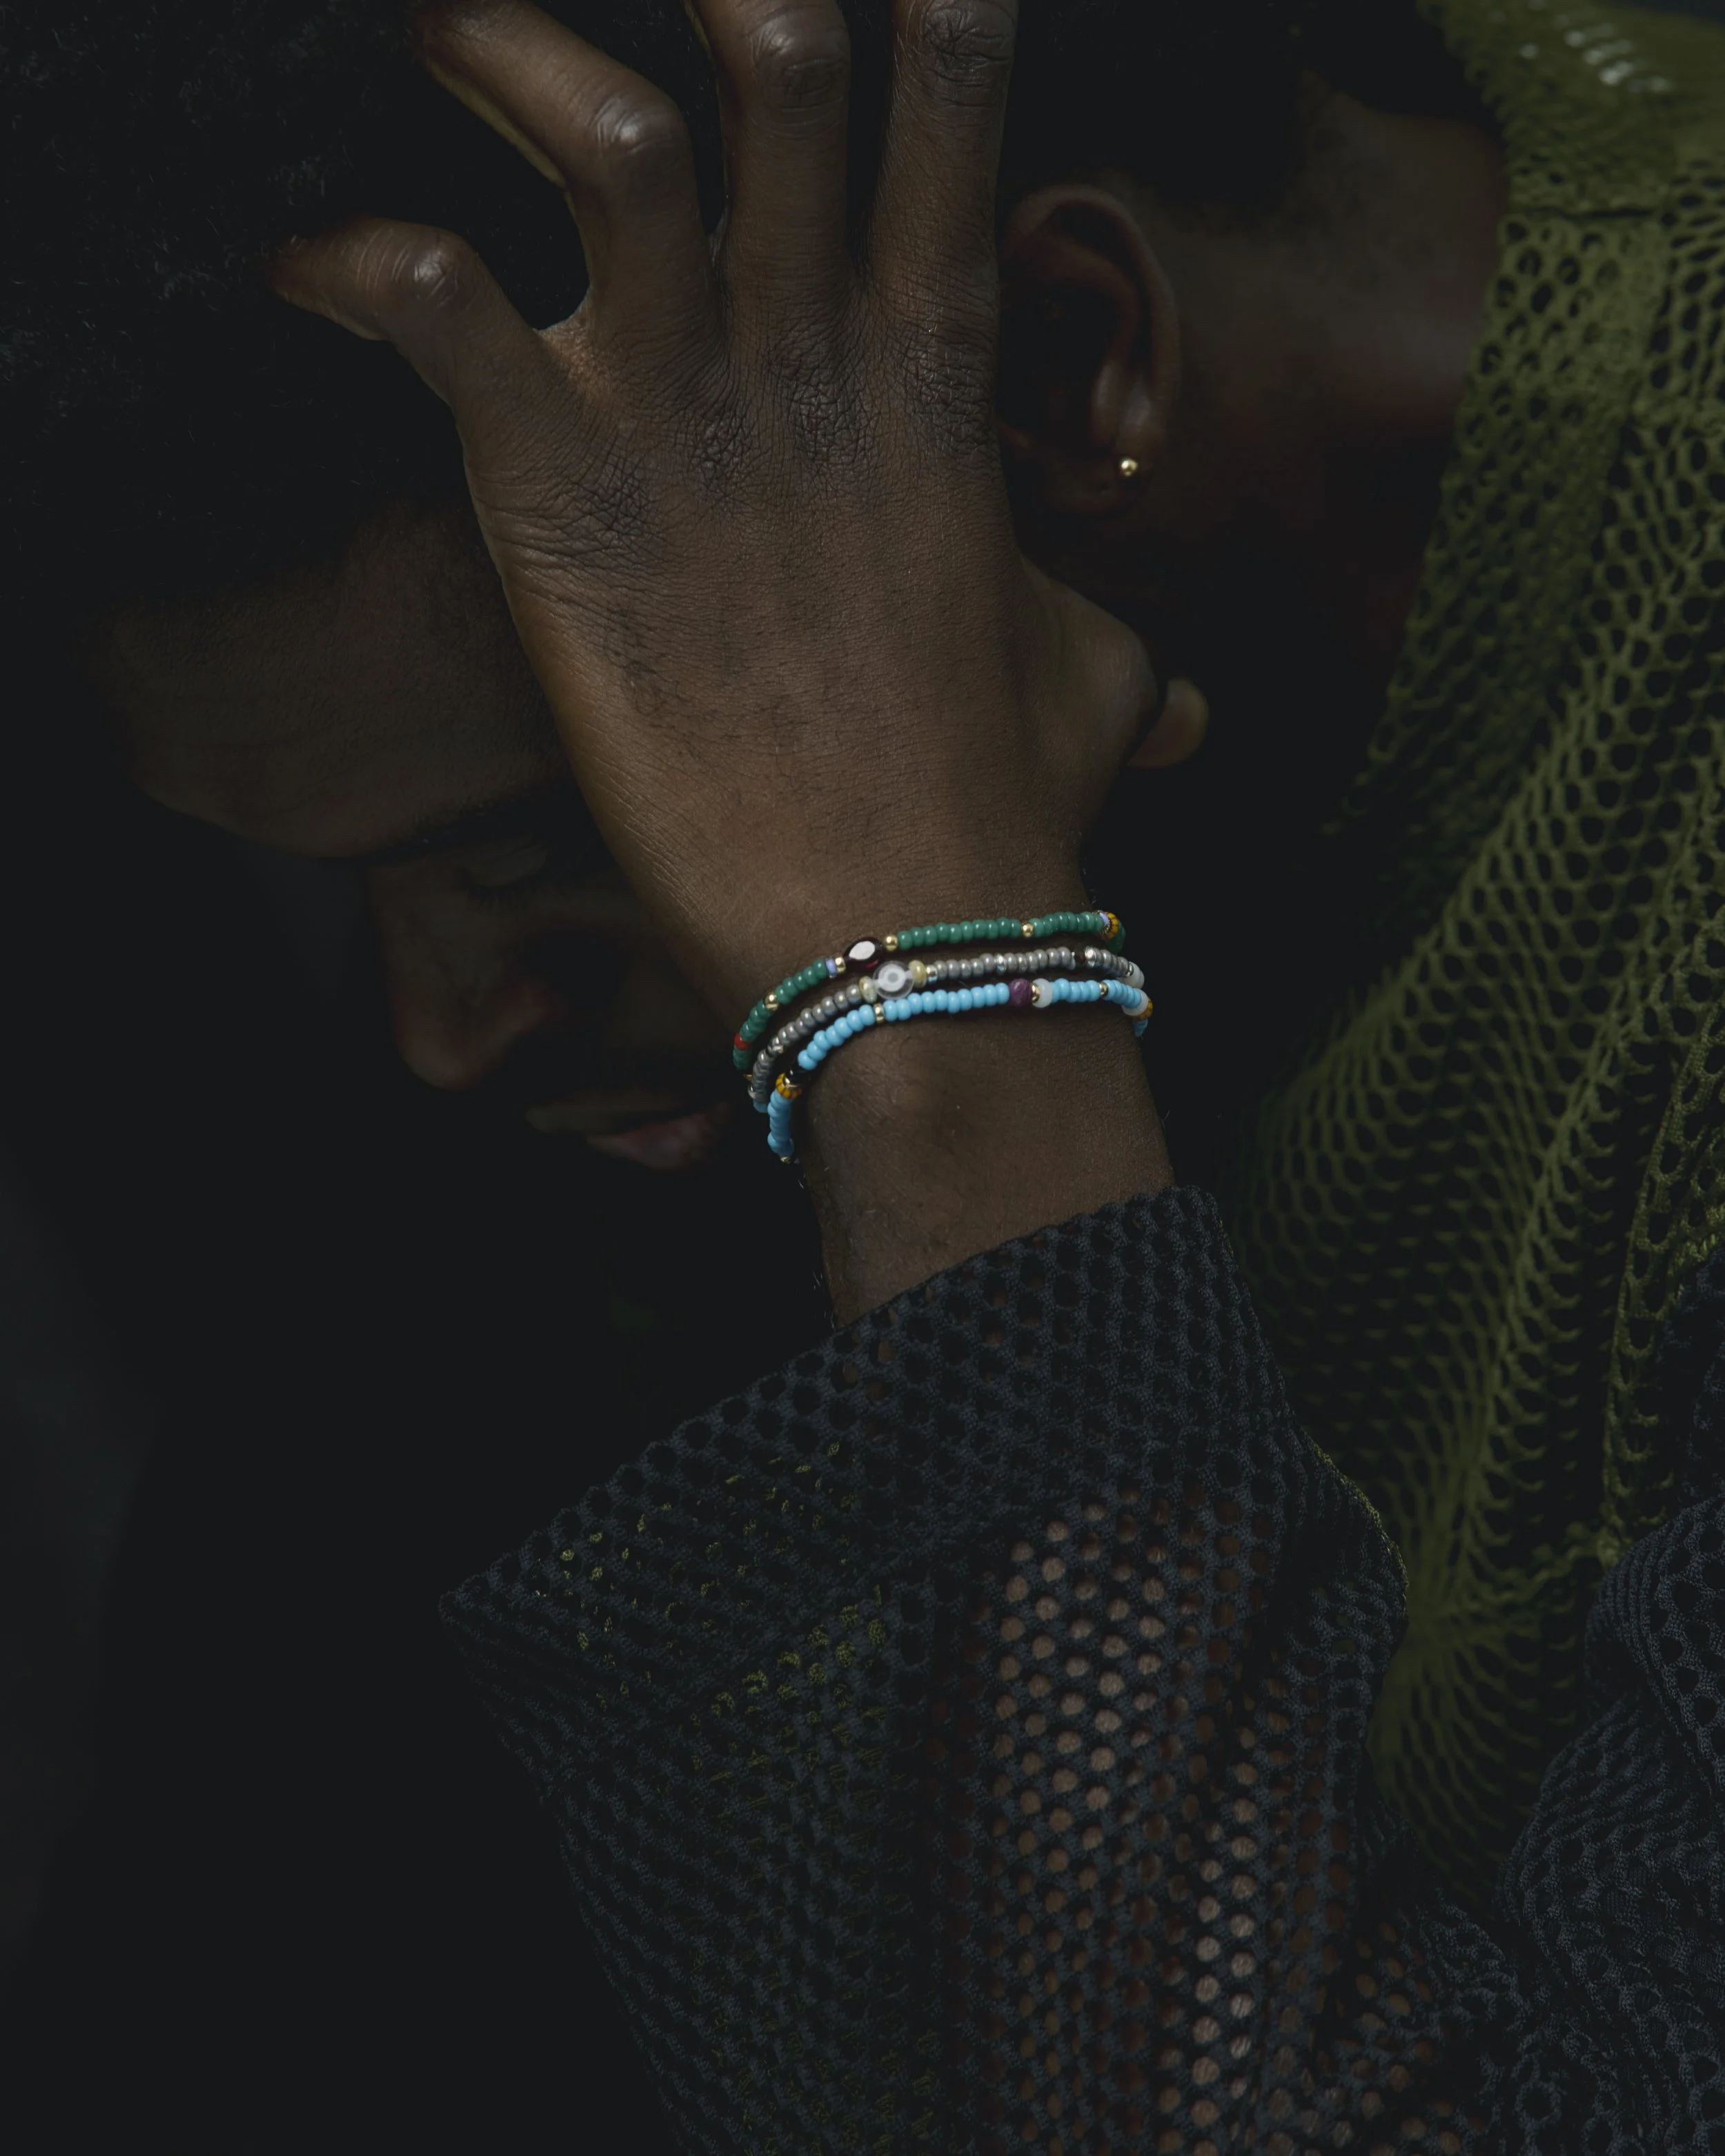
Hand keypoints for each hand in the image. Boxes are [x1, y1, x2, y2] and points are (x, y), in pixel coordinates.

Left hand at [271, 0, 1162, 1017]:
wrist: (909, 936)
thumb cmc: (1003, 810)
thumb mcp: (1096, 675)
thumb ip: (1104, 623)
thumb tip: (1181, 691)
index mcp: (940, 365)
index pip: (949, 82)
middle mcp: (819, 351)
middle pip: (774, 45)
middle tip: (590, 7)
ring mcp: (690, 413)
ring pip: (601, 124)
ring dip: (500, 52)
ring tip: (435, 31)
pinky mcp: (563, 500)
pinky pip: (431, 300)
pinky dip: (348, 258)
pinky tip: (301, 269)